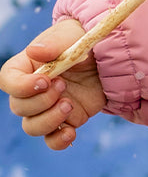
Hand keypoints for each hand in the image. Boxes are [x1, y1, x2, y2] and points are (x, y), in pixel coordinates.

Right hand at [1, 20, 106, 150]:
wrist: (109, 54)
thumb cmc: (83, 39)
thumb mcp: (71, 35)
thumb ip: (54, 43)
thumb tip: (35, 51)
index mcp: (27, 67)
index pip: (8, 81)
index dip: (20, 86)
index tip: (44, 80)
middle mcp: (33, 90)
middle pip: (19, 107)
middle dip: (40, 100)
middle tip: (64, 86)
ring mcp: (49, 107)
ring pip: (32, 126)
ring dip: (48, 120)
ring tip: (69, 105)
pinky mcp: (67, 119)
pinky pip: (53, 139)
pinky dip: (58, 141)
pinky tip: (71, 133)